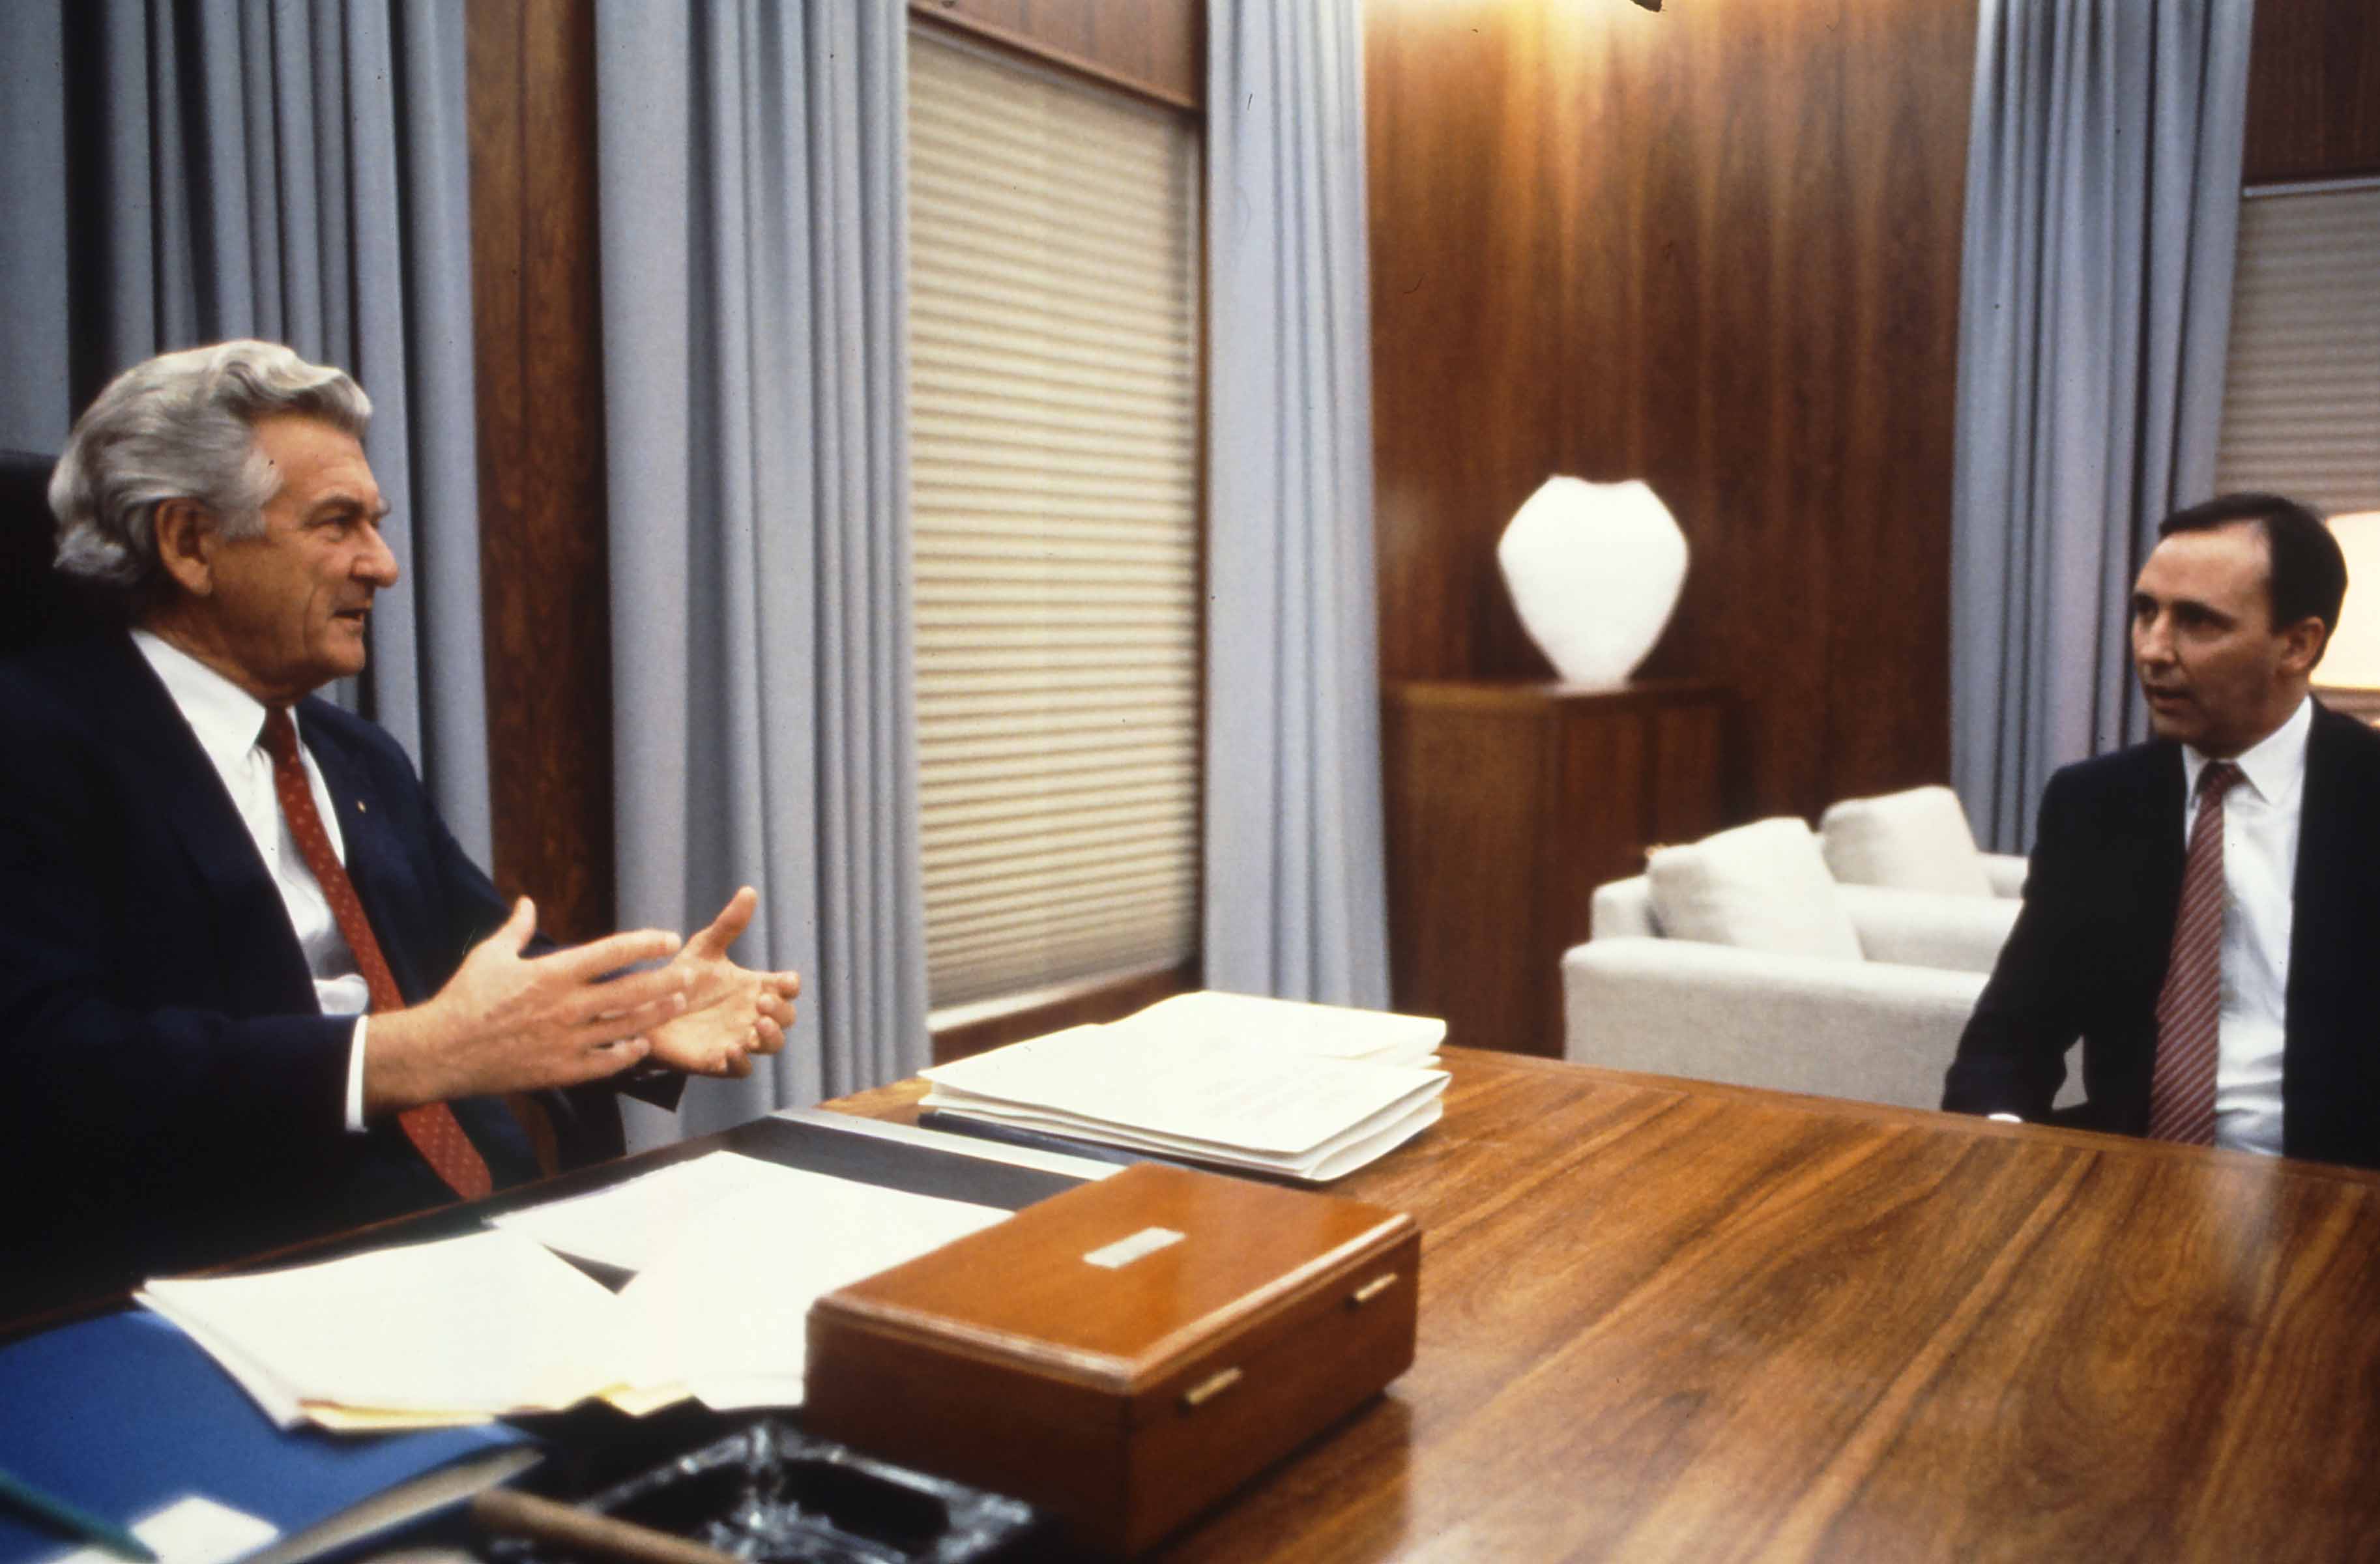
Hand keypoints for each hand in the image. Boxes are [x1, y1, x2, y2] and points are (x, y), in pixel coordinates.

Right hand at [366, 898, 689, 1111]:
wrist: (442, 1051)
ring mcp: (567, 1041)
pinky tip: (641, 1045)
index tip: (669, 939)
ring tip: (677, 1004)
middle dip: (666, 982)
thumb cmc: (464, 998)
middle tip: (689, 975)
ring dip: (657, 1015)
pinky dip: (628, 1054)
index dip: (646, 943)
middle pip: (632, 991)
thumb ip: (516, 929)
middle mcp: (567, 1006)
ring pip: (627, 1027)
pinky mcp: (561, 1071)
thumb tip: (526, 902)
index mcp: (553, 973)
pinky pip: (606, 1063)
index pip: (613, 952)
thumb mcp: (490, 955)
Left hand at [642, 886, 802, 1078]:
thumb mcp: (704, 948)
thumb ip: (729, 924)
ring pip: (772, 1045)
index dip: (790, 986)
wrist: (644, 1011)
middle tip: (760, 1001)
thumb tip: (749, 890)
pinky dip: (742, 1062)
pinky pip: (742, 1069)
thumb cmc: (680, 979)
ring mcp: (738, 1039)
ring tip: (757, 1025)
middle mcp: (751, 1015)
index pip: (787, 989)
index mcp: (754, 988)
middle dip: (781, 1010)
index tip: (784, 981)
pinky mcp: (719, 1061)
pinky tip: (732, 1049)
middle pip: (786, 1017)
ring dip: (771, 1036)